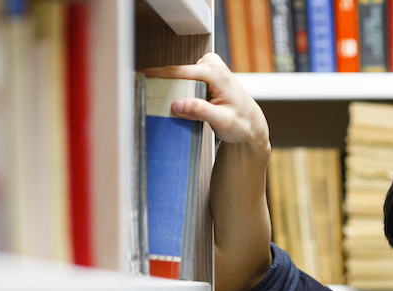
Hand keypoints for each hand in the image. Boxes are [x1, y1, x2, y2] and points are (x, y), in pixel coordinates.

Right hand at [142, 53, 268, 147]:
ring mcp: (208, 67)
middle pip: (176, 73)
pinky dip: (177, 91)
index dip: (158, 77)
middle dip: (161, 85)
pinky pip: (183, 81)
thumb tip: (177, 104)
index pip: (179, 72)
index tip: (140, 80)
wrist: (252, 124)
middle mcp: (211, 64)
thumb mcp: (222, 121)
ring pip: (179, 77)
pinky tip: (173, 102)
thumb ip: (201, 111)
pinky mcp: (204, 73)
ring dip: (170, 90)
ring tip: (160, 103)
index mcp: (215, 72)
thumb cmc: (242, 123)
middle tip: (145, 97)